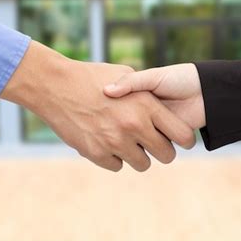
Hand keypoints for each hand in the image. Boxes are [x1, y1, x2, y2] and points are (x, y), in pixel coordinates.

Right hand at [0, 41, 194, 171]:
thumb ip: (146, 92)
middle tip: (152, 143)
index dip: (184, 140)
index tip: (178, 139)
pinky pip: (117, 165)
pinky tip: (106, 140)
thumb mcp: (124, 74)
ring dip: (137, 155)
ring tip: (126, 140)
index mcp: (147, 106)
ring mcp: (115, 141)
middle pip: (166, 156)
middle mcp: (134, 126)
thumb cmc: (91, 77)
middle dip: (162, 151)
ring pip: (142, 164)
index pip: (182, 136)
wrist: (55, 86)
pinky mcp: (96, 153)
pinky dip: (114, 156)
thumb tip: (161, 107)